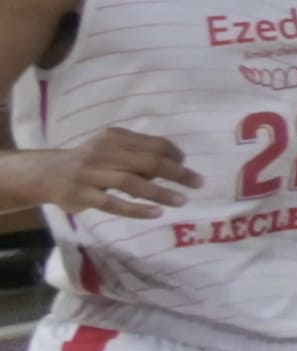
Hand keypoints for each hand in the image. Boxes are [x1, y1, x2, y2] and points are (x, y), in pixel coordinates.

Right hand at [1, 127, 193, 218]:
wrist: (45, 173)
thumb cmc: (87, 162)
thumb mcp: (109, 149)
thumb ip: (136, 154)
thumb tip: (173, 166)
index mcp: (114, 137)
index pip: (153, 144)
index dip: (174, 154)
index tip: (187, 164)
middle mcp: (103, 152)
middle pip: (147, 161)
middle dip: (177, 172)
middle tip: (198, 183)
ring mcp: (91, 174)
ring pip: (131, 182)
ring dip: (160, 192)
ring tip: (182, 200)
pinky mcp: (82, 194)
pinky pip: (112, 202)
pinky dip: (136, 208)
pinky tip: (156, 213)